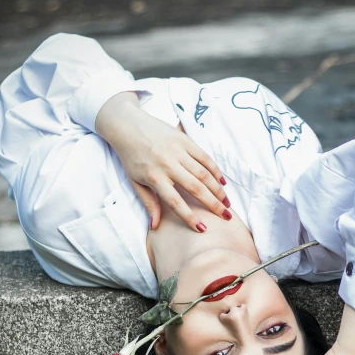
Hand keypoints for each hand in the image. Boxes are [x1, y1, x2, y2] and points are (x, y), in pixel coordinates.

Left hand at [96, 92, 229, 230]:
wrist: (127, 125)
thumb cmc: (131, 157)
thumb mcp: (135, 182)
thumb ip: (148, 203)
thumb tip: (155, 226)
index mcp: (154, 177)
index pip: (175, 202)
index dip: (189, 217)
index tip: (202, 229)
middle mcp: (168, 164)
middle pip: (196, 188)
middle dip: (213, 204)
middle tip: (226, 216)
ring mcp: (177, 150)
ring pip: (203, 173)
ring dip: (218, 190)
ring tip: (227, 203)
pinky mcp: (184, 139)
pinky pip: (204, 157)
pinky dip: (215, 170)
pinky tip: (222, 182)